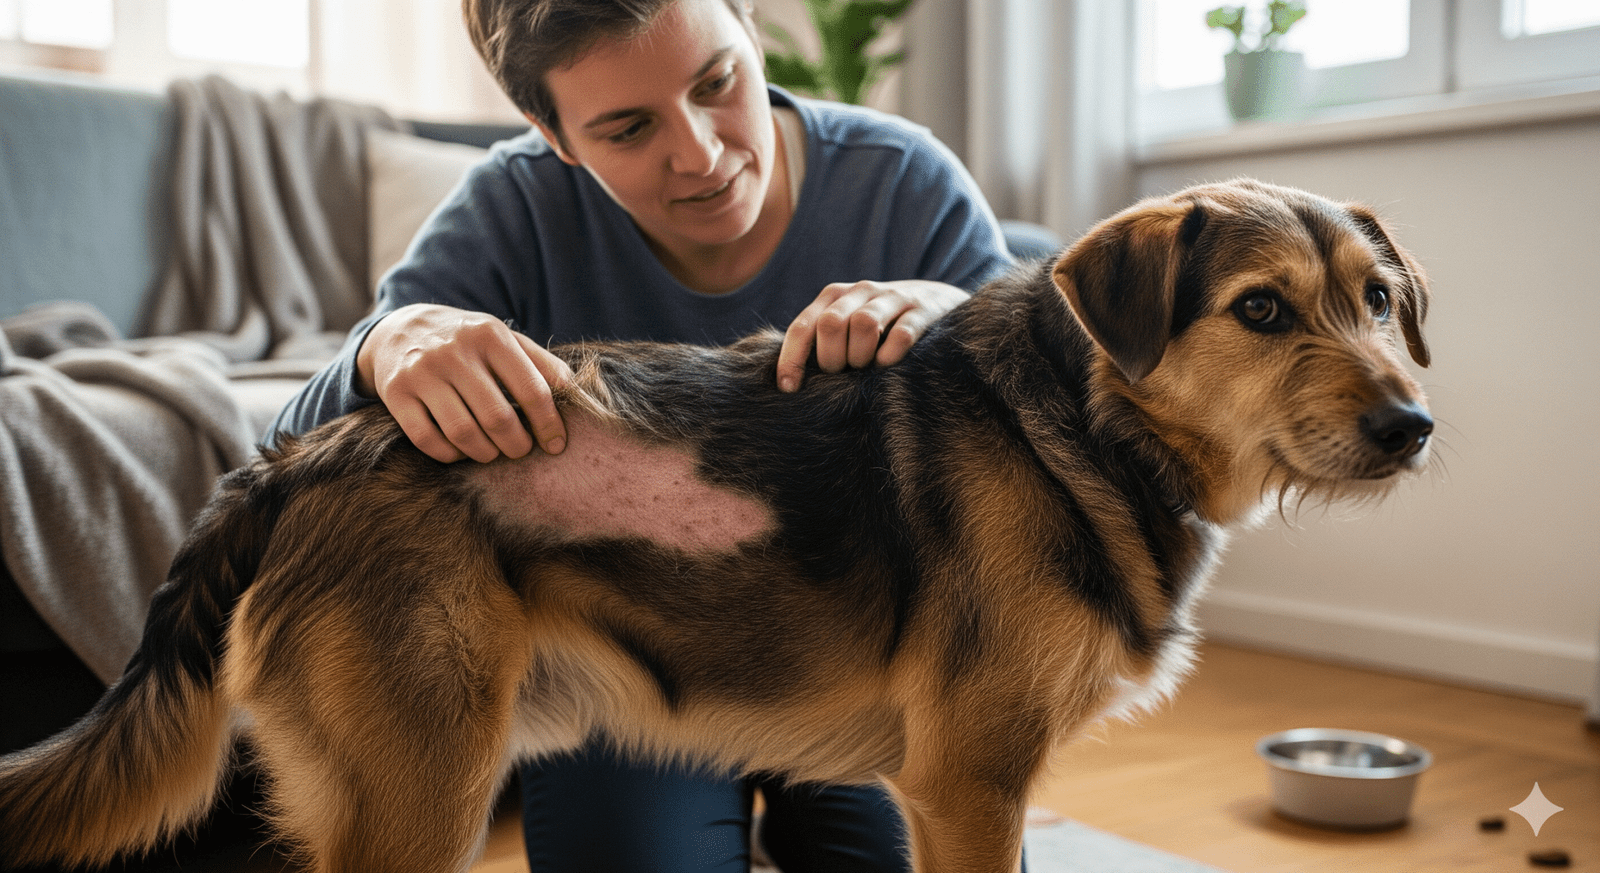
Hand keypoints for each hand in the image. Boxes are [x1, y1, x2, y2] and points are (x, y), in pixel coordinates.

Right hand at [356, 303, 571, 463]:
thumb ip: (542, 364)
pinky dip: (449, 455)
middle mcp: (455, 351)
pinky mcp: (395, 393)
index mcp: (491, 335)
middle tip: (520, 451)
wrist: (401, 329)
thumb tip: (580, 396)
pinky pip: (428, 439)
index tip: (556, 446)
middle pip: (498, 418)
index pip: (533, 390)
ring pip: (463, 433)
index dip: (550, 425)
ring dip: (485, 453)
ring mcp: (422, 372)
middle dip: (517, 445)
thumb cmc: (467, 342)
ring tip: (493, 453)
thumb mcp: (504, 340)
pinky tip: (460, 451)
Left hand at [775, 280, 967, 391]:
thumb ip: (821, 341)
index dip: (791, 358)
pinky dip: (890, 356)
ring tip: (867, 366)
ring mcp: (894, 297)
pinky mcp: (923, 311)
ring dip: (861, 356)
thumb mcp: (848, 323)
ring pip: (864, 324)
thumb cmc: (882, 324)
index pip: (803, 326)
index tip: (789, 388)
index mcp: (835, 296)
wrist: (938, 300)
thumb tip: (789, 381)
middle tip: (844, 372)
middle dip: (832, 358)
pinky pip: (901, 334)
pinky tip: (888, 364)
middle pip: (831, 324)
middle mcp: (861, 291)